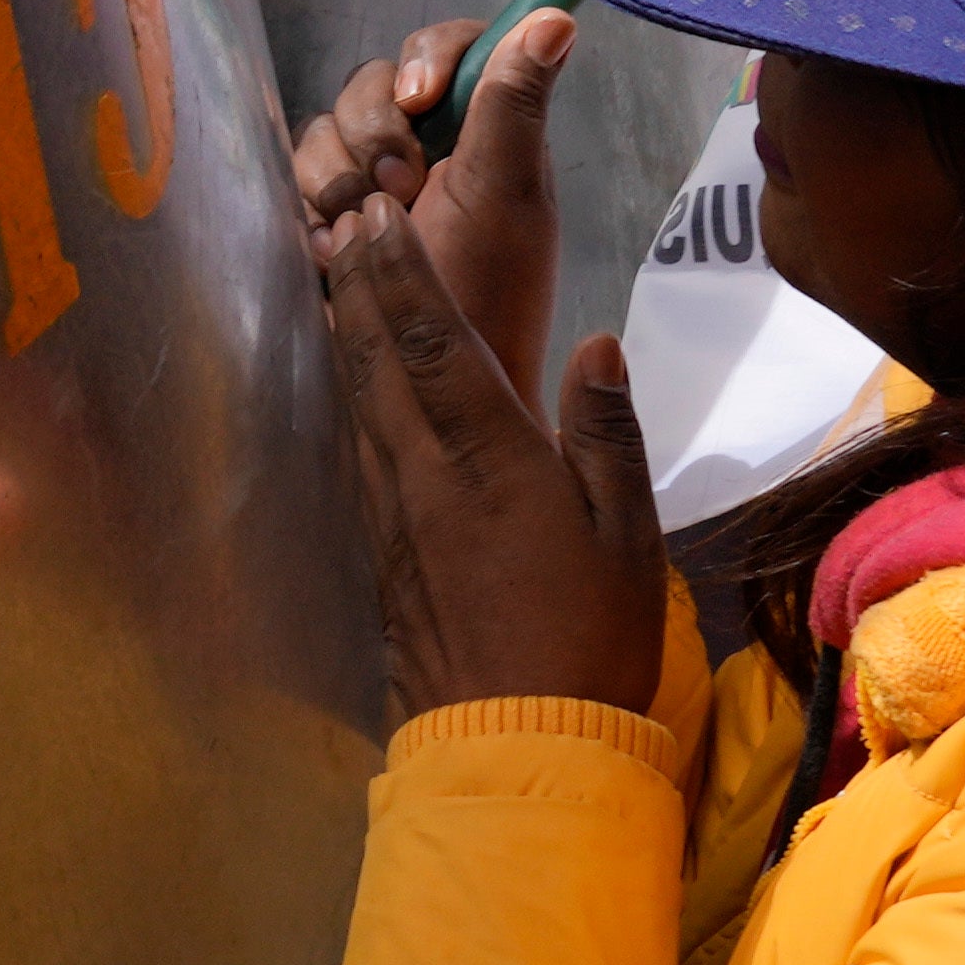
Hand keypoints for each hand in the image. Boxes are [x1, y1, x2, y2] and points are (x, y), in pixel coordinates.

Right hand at [293, 9, 580, 421]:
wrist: (430, 396)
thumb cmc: (485, 296)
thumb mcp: (505, 195)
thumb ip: (515, 105)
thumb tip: (557, 16)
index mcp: (488, 129)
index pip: (450, 46)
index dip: (425, 59)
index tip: (420, 104)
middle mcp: (433, 144)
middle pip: (374, 81)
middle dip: (373, 133)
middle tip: (399, 191)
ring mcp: (377, 180)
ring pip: (328, 126)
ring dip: (338, 175)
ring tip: (363, 232)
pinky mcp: (335, 215)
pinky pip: (300, 173)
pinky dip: (313, 206)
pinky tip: (333, 248)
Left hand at [314, 181, 679, 719]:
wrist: (520, 748)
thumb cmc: (592, 639)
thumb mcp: (629, 535)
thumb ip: (606, 433)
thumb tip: (596, 342)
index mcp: (491, 462)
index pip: (433, 345)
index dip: (401, 274)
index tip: (381, 216)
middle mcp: (426, 477)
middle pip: (378, 360)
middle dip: (360, 283)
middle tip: (344, 218)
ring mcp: (395, 517)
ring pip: (359, 403)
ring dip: (345, 331)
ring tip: (335, 273)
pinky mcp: (384, 553)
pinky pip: (358, 452)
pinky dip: (348, 397)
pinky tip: (347, 382)